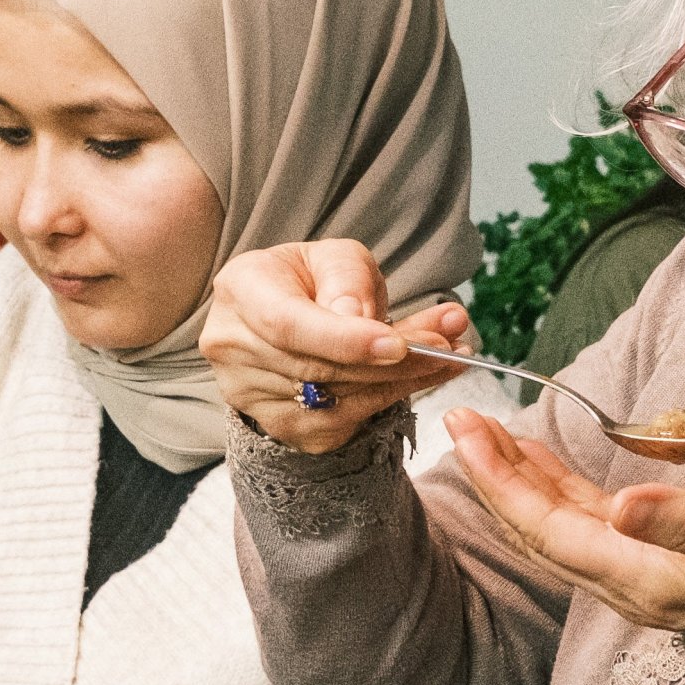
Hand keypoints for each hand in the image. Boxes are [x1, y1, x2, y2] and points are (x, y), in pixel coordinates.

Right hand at [201, 239, 471, 452]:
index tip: (396, 343)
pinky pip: (344, 421)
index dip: (342, 340)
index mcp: (242, 291)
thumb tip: (358, 318)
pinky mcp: (281, 427)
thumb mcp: (334, 258)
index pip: (287, 325)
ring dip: (402, 380)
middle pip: (319, 368)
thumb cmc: (312, 281)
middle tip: (448, 344)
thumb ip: (348, 279)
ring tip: (450, 355)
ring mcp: (252, 396)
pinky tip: (423, 376)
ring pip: (337, 400)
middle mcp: (234, 348)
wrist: (284, 320)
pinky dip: (390, 399)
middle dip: (393, 360)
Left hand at [445, 409, 684, 632]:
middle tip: (460, 418)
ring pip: (550, 523)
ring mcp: (626, 570)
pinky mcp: (638, 556)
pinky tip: (531, 457)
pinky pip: (576, 521)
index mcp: (638, 577)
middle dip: (492, 474)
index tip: (471, 433)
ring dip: (513, 477)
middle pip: (535, 527)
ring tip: (481, 429)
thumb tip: (623, 504)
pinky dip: (548, 485)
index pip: (547, 529)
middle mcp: (619, 580)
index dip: (502, 483)